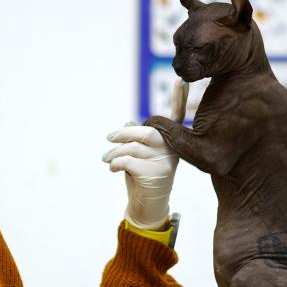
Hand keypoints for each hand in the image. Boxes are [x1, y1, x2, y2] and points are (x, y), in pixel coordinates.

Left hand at [102, 79, 187, 229]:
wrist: (147, 206)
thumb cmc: (142, 176)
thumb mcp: (140, 154)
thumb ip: (137, 138)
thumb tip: (128, 123)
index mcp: (172, 140)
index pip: (177, 116)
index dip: (179, 98)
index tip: (180, 79)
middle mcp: (173, 149)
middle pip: (147, 131)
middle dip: (125, 134)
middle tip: (109, 138)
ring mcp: (166, 161)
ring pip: (134, 147)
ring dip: (115, 152)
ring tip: (106, 159)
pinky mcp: (157, 175)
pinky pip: (129, 161)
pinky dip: (116, 163)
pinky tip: (113, 168)